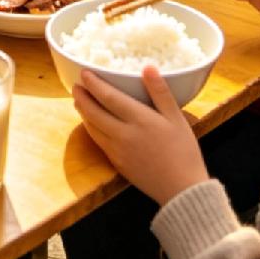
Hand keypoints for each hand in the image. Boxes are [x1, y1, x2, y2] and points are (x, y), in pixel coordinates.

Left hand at [73, 66, 207, 205]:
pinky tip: (93, 125)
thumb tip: (148, 67)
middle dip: (82, 97)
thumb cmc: (183, 152)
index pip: (109, 97)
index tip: (84, 73)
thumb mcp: (177, 118)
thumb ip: (160, 92)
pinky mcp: (117, 164)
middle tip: (76, 86)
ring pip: (93, 128)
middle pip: (94, 112)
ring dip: (83, 113)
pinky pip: (98, 142)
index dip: (94, 84)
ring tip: (79, 102)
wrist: (181, 191)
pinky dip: (91, 129)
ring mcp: (118, 151)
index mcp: (139, 119)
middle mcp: (123, 134)